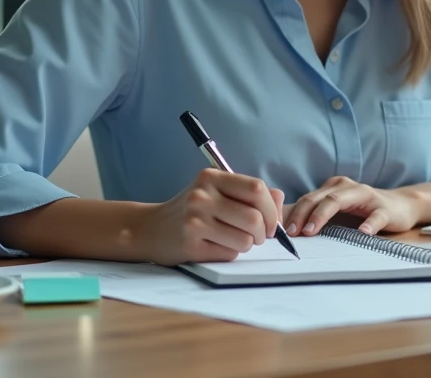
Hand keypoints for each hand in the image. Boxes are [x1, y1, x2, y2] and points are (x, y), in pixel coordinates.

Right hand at [138, 168, 283, 264]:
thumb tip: (280, 199)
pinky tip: (215, 246)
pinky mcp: (190, 244)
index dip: (272, 209)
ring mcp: (195, 220)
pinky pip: (229, 253)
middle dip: (263, 232)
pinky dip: (230, 253)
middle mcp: (202, 195)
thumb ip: (249, 193)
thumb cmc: (191, 211)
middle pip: (254, 217)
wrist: (150, 229)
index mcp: (212, 177)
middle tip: (257, 237)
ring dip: (247, 245)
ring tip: (234, 240)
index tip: (272, 222)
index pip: (256, 188)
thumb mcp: (217, 192)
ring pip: (245, 239)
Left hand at [285, 176, 419, 236]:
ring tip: (311, 231)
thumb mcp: (338, 210)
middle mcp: (347, 187)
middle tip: (291, 234)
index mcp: (333, 187)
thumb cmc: (364, 211)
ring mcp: (366, 196)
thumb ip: (317, 215)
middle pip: (319, 198)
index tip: (278, 230)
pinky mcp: (384, 209)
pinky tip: (363, 232)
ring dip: (322, 216)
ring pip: (339, 201)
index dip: (292, 213)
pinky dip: (368, 224)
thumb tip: (286, 229)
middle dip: (302, 215)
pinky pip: (374, 216)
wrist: (401, 206)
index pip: (308, 198)